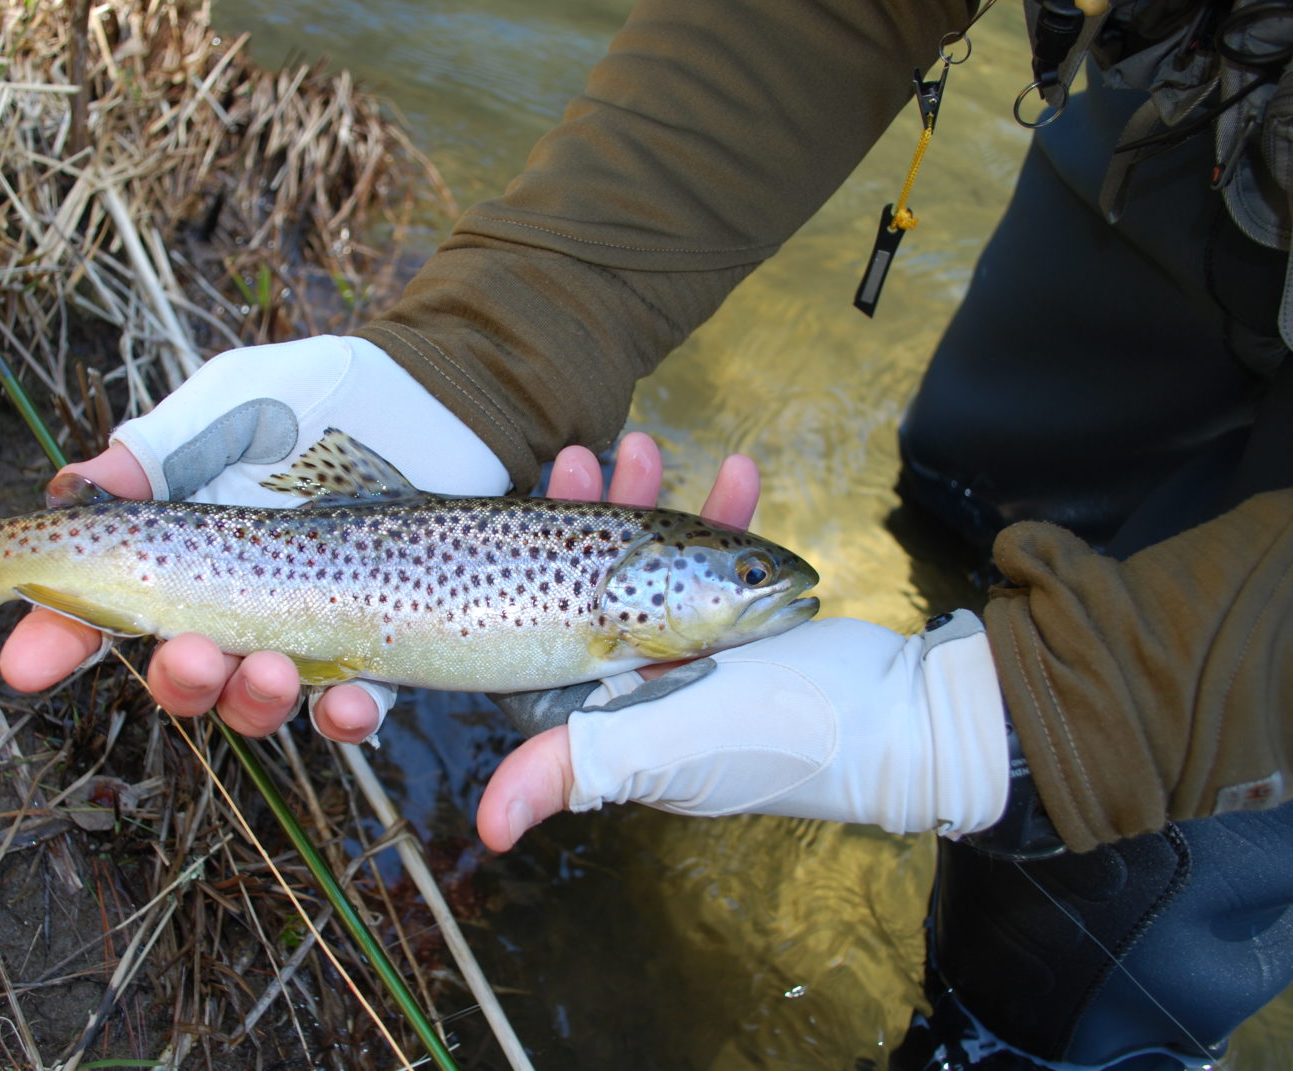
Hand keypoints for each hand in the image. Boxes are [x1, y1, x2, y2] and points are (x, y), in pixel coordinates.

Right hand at [0, 336, 509, 740]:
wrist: (430, 398)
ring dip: (253, 701)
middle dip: (178, 680)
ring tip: (273, 670)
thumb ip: (155, 451)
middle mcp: (235, 601)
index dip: (58, 640)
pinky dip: (343, 717)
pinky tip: (347, 701)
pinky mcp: (379, 646)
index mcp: (183, 550)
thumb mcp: (226, 409)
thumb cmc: (315, 398)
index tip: (26, 666)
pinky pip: (352, 705)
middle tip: (194, 656)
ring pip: (258, 700)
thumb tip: (69, 487)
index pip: (102, 608)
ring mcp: (304, 630)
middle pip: (183, 672)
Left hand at [476, 442, 1010, 851]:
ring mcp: (701, 653)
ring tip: (649, 443)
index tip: (553, 493)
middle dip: (592, 517)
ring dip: (653, 504)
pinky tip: (737, 469)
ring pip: (658, 569)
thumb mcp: (659, 746)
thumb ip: (571, 768)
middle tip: (593, 457)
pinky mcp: (750, 630)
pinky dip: (727, 519)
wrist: (903, 725)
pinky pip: (725, 566)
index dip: (540, 563)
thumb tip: (487, 830)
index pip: (551, 635)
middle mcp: (647, 683)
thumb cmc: (775, 738)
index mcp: (611, 712)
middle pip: (597, 591)